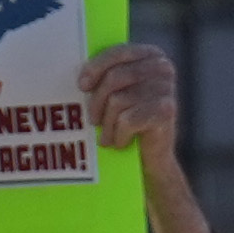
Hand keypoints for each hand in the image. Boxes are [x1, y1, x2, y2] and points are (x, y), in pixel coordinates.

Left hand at [74, 41, 213, 232]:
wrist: (149, 183)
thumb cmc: (120, 144)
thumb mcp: (108, 108)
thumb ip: (102, 82)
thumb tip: (65, 60)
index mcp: (149, 62)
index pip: (119, 49)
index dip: (98, 64)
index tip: (81, 83)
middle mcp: (163, 72)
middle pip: (117, 73)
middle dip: (99, 99)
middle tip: (95, 122)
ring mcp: (168, 94)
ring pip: (123, 95)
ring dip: (109, 120)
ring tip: (110, 137)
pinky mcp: (167, 118)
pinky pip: (134, 114)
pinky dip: (121, 132)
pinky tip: (120, 145)